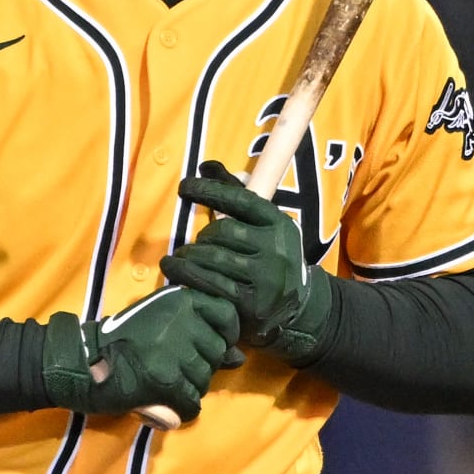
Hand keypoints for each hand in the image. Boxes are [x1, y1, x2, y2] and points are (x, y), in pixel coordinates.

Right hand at [42, 286, 242, 426]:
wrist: (82, 360)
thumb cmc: (122, 342)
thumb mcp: (162, 322)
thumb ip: (201, 333)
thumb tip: (239, 358)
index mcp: (182, 299)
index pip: (228, 315)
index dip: (225, 336)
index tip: (207, 347)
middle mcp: (183, 319)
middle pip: (217, 354)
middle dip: (199, 368)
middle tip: (170, 369)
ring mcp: (175, 349)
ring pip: (204, 380)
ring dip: (186, 390)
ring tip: (161, 385)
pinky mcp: (165, 378)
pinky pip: (191, 402)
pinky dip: (179, 410)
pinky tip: (161, 403)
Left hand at [160, 160, 331, 353]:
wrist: (297, 308)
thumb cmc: (270, 259)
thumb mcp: (264, 226)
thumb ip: (236, 196)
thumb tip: (207, 166)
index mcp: (278, 224)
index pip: (240, 200)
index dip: (209, 191)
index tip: (184, 187)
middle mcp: (274, 249)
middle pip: (222, 231)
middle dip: (201, 237)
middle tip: (192, 246)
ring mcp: (264, 278)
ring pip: (212, 257)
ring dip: (189, 257)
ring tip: (178, 260)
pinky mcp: (250, 304)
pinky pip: (210, 284)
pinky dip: (188, 277)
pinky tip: (176, 274)